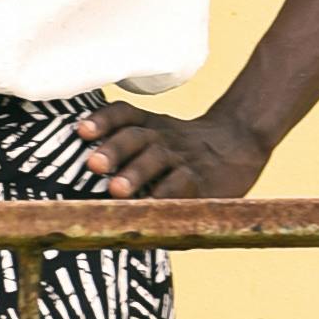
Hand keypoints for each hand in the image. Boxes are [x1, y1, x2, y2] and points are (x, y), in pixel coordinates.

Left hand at [72, 97, 270, 201]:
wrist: (239, 143)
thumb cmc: (184, 146)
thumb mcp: (158, 133)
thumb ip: (127, 142)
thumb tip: (79, 163)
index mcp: (149, 125)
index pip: (124, 113)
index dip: (102, 120)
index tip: (81, 130)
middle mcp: (162, 137)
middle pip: (135, 136)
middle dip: (113, 149)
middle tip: (93, 164)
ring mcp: (182, 157)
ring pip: (157, 159)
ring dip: (135, 173)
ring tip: (116, 189)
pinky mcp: (201, 180)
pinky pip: (182, 184)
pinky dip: (166, 194)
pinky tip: (150, 205)